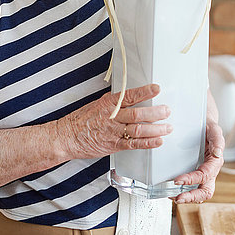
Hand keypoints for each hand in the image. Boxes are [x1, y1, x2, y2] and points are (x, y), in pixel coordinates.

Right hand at [56, 84, 171, 159]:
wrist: (67, 136)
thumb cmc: (82, 119)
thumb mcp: (98, 104)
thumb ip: (115, 102)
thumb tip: (131, 96)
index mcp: (109, 103)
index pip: (130, 95)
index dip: (145, 92)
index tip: (157, 88)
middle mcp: (112, 116)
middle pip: (138, 113)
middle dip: (156, 112)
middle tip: (167, 110)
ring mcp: (114, 131)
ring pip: (139, 129)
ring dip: (156, 129)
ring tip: (167, 127)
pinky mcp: (114, 145)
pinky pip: (134, 144)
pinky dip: (148, 143)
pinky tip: (158, 141)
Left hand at [171, 119, 224, 203]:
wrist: (204, 125)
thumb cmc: (209, 128)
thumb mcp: (214, 130)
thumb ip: (217, 140)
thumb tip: (218, 153)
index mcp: (215, 162)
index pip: (204, 175)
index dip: (192, 180)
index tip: (177, 181)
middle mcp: (210, 171)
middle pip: (205, 191)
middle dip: (192, 197)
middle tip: (177, 198)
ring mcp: (203, 174)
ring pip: (199, 193)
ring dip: (187, 198)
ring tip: (172, 197)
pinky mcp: (195, 173)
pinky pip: (192, 187)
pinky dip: (183, 192)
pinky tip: (172, 192)